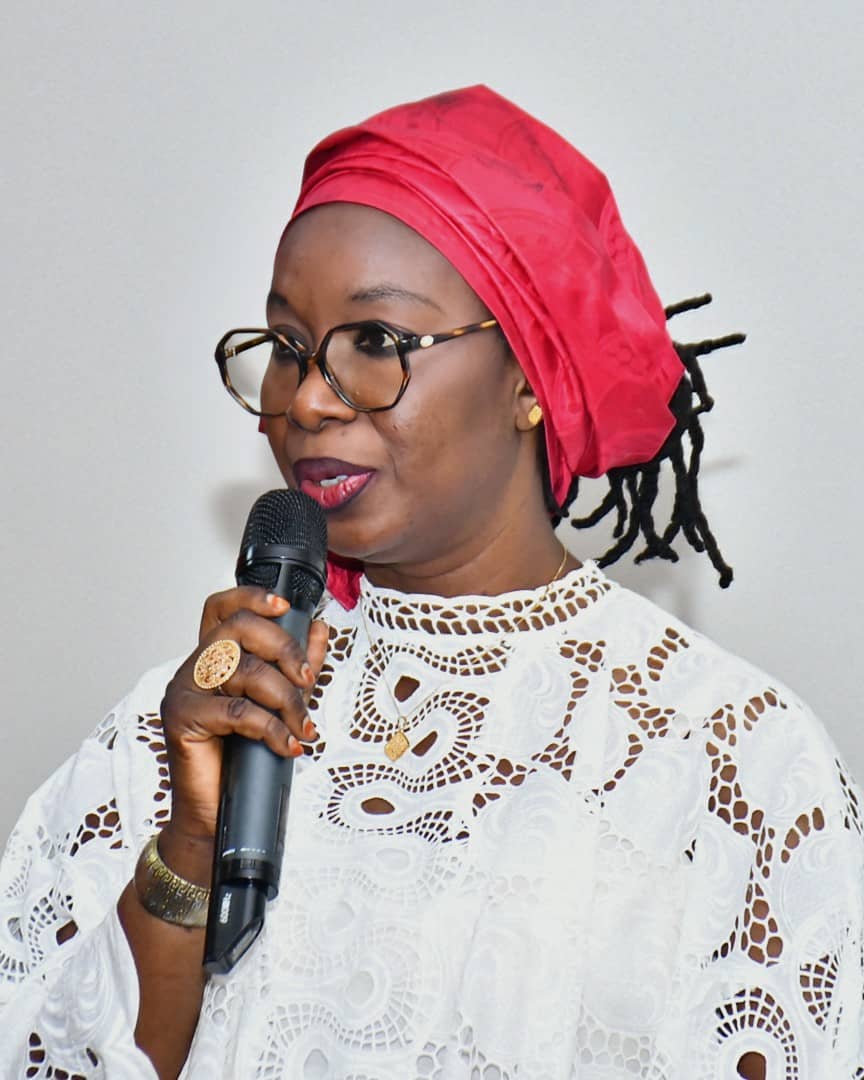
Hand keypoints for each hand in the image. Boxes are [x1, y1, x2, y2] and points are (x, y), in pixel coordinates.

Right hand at [159, 587, 328, 875]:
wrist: (218, 814)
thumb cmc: (243, 757)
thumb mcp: (280, 702)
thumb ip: (297, 664)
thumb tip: (320, 627)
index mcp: (214, 657)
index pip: (222, 607)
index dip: (252, 597)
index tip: (286, 606)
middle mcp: (195, 667)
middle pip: (238, 628)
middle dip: (283, 649)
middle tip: (306, 679)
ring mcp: (184, 691)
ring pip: (243, 671)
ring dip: (285, 698)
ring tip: (302, 727)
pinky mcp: (182, 719)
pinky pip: (237, 711)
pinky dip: (271, 728)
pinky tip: (287, 745)